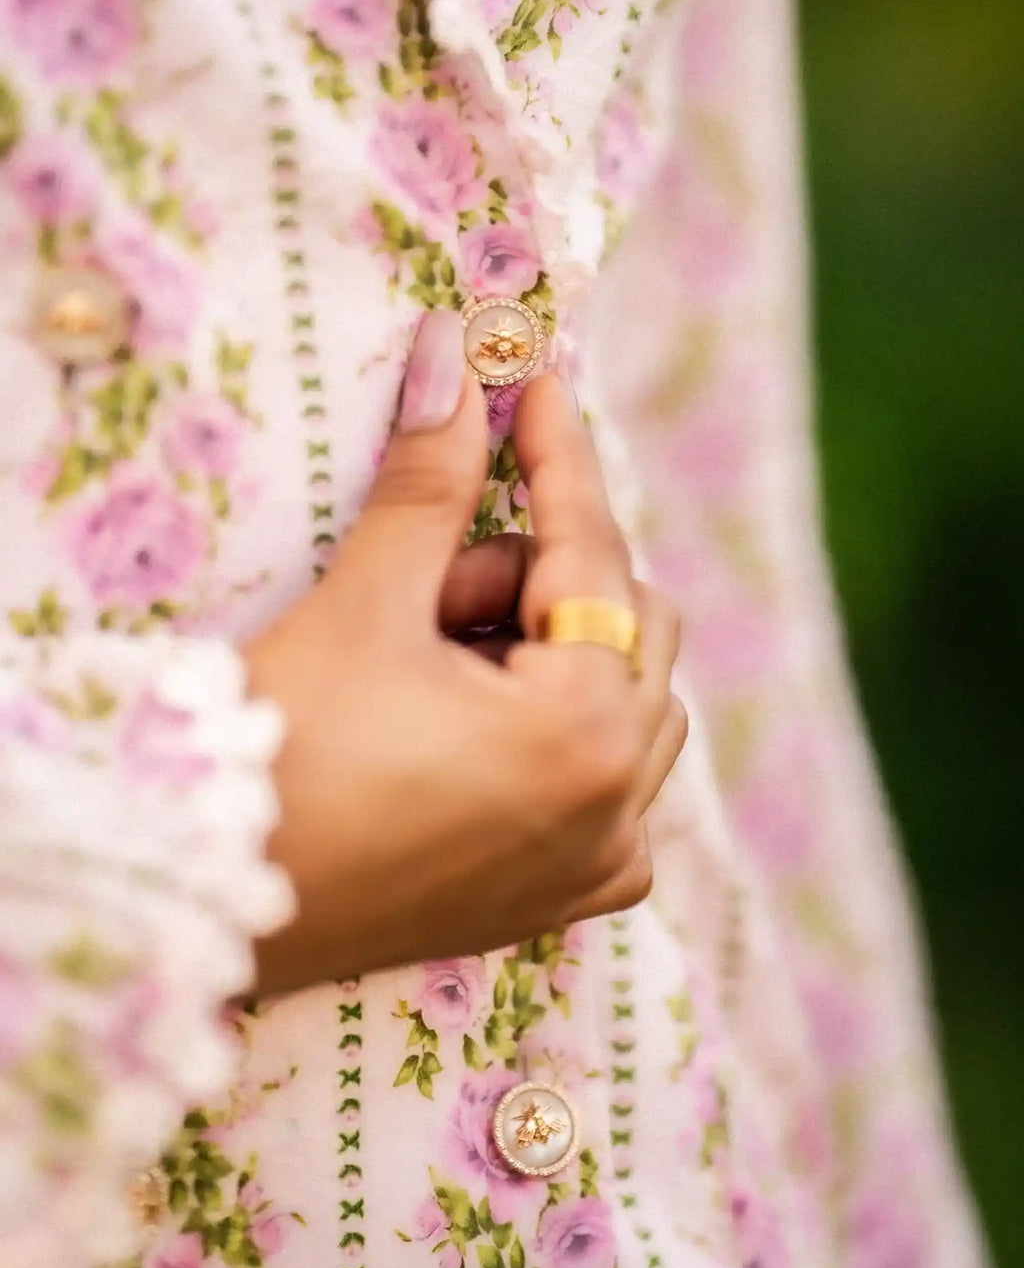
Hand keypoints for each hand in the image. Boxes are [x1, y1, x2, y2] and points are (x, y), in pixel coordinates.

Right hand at [246, 310, 686, 995]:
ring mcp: (598, 860)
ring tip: (433, 660)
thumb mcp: (363, 607)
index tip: (538, 379)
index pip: (592, 555)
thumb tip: (457, 361)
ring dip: (546, 652)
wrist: (201, 906)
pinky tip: (468, 717)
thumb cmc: (274, 756)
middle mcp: (617, 808)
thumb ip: (430, 482)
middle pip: (626, 623)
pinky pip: (610, 775)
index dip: (560, 457)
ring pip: (625, 695)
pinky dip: (560, 724)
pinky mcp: (564, 895)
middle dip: (533, 581)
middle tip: (428, 590)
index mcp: (583, 736)